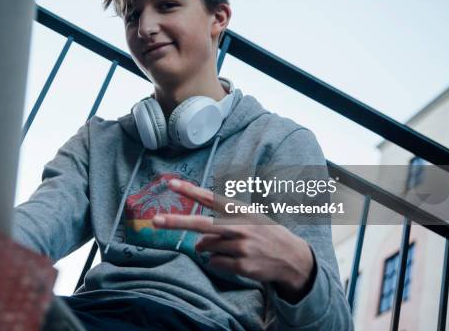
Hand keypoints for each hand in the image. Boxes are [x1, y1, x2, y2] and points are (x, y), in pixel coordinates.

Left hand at [152, 179, 315, 302]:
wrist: (293, 258)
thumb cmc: (265, 235)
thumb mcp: (248, 221)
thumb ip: (220, 227)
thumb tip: (198, 243)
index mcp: (240, 211)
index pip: (210, 198)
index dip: (190, 190)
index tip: (171, 184)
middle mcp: (239, 226)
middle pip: (201, 224)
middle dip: (176, 222)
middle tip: (155, 221)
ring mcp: (240, 246)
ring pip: (207, 248)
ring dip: (212, 249)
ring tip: (233, 248)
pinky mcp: (242, 265)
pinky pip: (216, 263)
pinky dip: (219, 263)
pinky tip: (237, 260)